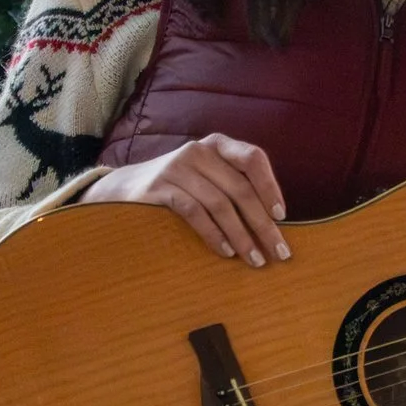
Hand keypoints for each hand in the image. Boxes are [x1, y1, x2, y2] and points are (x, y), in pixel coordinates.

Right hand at [79, 134, 290, 267]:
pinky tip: (226, 252)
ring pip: (220, 204)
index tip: (281, 216)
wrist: (125, 189)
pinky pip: (195, 213)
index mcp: (218, 145)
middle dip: (263, 224)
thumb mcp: (209, 176)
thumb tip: (274, 222)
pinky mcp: (160, 188)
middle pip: (240, 189)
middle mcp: (199, 151)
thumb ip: (236, 186)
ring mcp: (178, 168)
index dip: (270, 187)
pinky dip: (214, 235)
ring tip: (255, 259)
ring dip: (242, 236)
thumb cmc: (180, 188)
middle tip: (279, 252)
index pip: (253, 158)